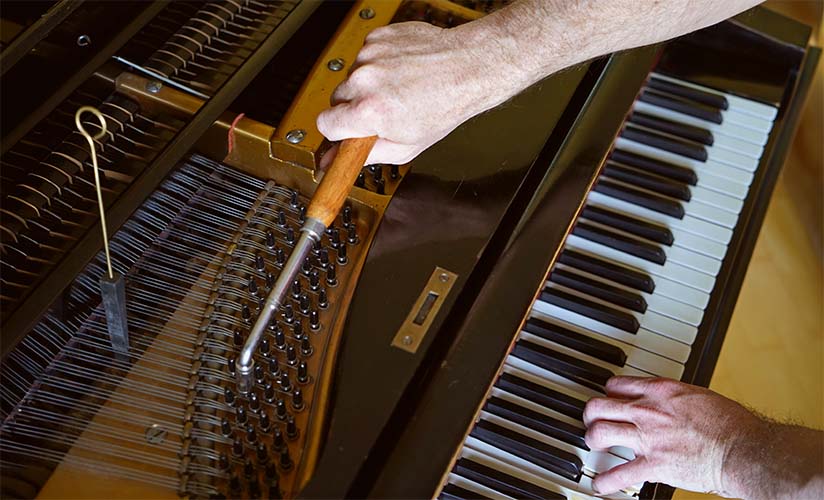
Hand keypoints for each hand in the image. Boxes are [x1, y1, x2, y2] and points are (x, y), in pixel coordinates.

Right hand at [316, 20, 529, 164]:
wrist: (466, 67)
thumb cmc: (444, 106)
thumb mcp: (406, 147)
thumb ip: (366, 155)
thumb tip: (336, 162)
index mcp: (369, 111)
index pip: (324, 124)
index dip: (337, 131)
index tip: (347, 132)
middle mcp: (365, 80)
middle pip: (336, 99)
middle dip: (353, 108)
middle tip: (382, 111)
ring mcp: (370, 55)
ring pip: (351, 77)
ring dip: (367, 85)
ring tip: (397, 89)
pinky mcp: (377, 37)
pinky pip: (364, 56)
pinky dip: (378, 64)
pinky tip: (400, 71)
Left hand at [583, 376, 761, 496]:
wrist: (742, 449)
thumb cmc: (730, 424)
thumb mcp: (698, 395)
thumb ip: (674, 399)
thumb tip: (667, 405)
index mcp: (660, 391)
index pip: (618, 385)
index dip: (609, 392)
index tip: (609, 399)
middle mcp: (648, 411)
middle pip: (599, 406)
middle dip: (590, 414)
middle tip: (592, 421)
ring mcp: (648, 438)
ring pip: (600, 433)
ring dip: (592, 440)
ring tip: (594, 445)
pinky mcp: (653, 465)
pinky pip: (619, 474)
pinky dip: (605, 481)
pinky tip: (600, 485)